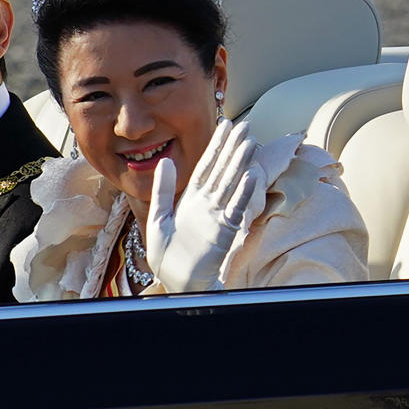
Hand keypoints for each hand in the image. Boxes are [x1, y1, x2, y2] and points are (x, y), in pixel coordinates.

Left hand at [145, 119, 257, 292]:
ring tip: (249, 143)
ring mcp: (216, 217)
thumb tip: (164, 160)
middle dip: (232, 148)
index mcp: (191, 200)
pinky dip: (243, 194)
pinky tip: (251, 176)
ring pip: (230, 185)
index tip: (223, 126)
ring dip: (240, 164)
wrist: (177, 282)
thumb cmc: (168, 256)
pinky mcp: (223, 232)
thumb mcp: (158, 217)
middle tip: (244, 125)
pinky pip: (235, 209)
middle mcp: (206, 205)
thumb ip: (162, 189)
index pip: (205, 166)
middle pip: (221, 170)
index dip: (215, 146)